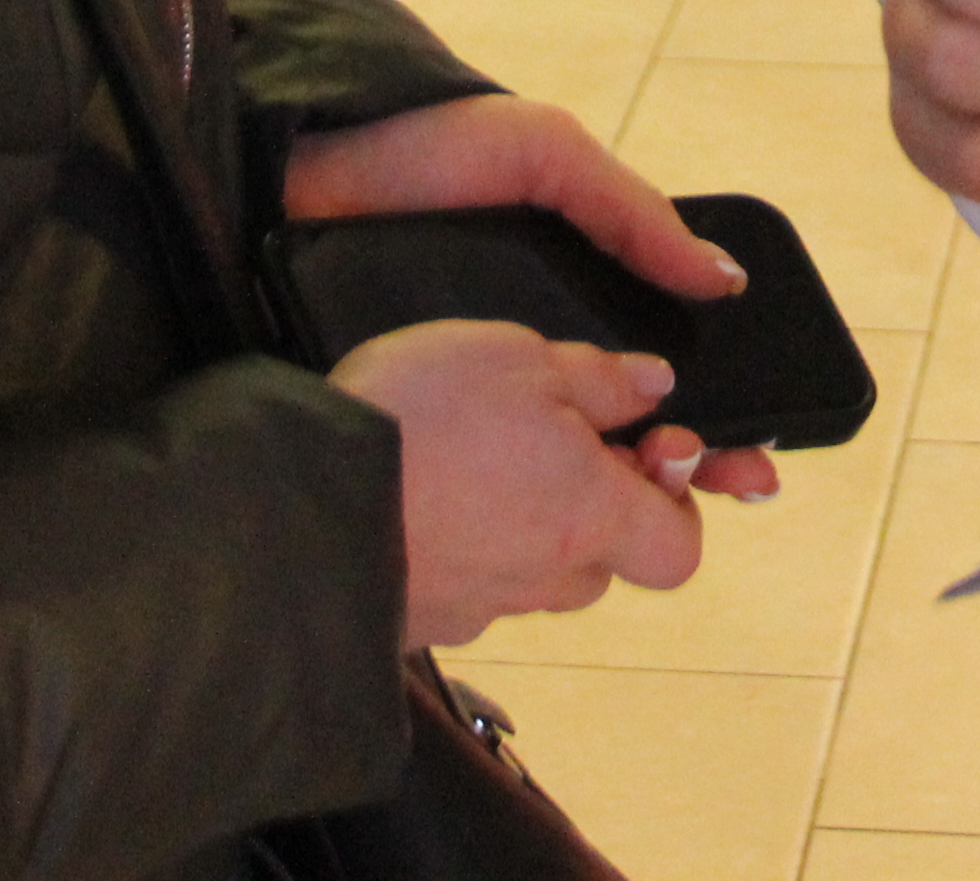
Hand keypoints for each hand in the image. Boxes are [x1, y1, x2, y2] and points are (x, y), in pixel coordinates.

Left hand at [283, 97, 783, 504]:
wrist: (298, 168)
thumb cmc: (424, 150)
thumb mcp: (544, 155)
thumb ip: (630, 212)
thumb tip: (722, 279)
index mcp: (566, 294)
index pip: (655, 368)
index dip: (708, 412)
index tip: (753, 449)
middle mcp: (523, 355)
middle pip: (617, 432)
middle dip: (679, 466)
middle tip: (726, 481)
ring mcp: (470, 393)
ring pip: (551, 466)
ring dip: (607, 498)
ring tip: (658, 499)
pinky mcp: (416, 415)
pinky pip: (476, 470)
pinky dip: (515, 501)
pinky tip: (558, 520)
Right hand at [332, 319, 711, 645]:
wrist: (300, 505)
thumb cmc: (420, 420)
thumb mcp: (516, 357)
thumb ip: (597, 377)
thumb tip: (652, 389)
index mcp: (592, 515)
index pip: (679, 550)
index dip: (675, 503)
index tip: (643, 446)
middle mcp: (548, 577)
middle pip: (605, 558)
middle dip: (590, 504)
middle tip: (544, 437)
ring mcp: (484, 609)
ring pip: (536, 573)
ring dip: (524, 525)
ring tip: (471, 458)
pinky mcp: (427, 622)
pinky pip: (470, 585)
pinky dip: (462, 546)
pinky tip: (423, 495)